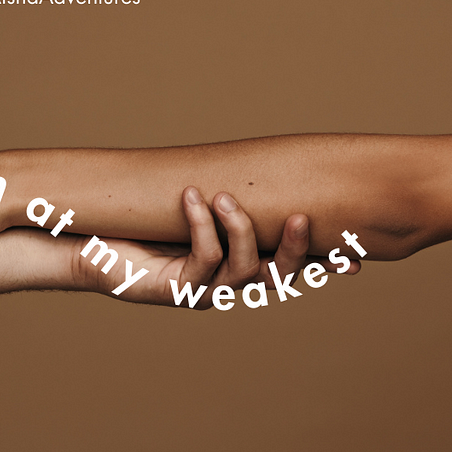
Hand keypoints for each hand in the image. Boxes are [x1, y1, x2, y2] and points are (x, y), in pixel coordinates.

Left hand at [88, 187, 358, 308]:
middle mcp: (226, 285)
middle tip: (300, 217)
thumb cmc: (144, 224)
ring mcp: (203, 291)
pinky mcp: (177, 290)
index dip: (322, 262)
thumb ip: (227, 195)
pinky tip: (193, 198)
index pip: (289, 265)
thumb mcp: (194, 207)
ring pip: (244, 269)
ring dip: (240, 228)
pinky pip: (204, 257)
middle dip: (292, 247)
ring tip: (226, 197)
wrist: (94, 246)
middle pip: (277, 276)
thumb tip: (259, 159)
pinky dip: (202, 224)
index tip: (356, 256)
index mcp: (238, 267)